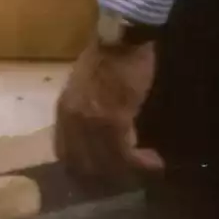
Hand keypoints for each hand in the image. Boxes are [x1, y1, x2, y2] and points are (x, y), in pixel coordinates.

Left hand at [55, 37, 162, 184]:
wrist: (120, 40)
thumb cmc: (104, 57)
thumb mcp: (81, 86)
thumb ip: (81, 111)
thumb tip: (89, 138)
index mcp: (63, 110)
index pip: (63, 153)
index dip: (81, 170)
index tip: (101, 176)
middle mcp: (72, 120)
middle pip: (84, 164)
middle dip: (106, 176)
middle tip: (126, 178)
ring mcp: (91, 121)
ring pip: (107, 163)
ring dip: (128, 172)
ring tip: (146, 168)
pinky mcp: (114, 120)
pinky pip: (126, 154)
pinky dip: (142, 162)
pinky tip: (155, 161)